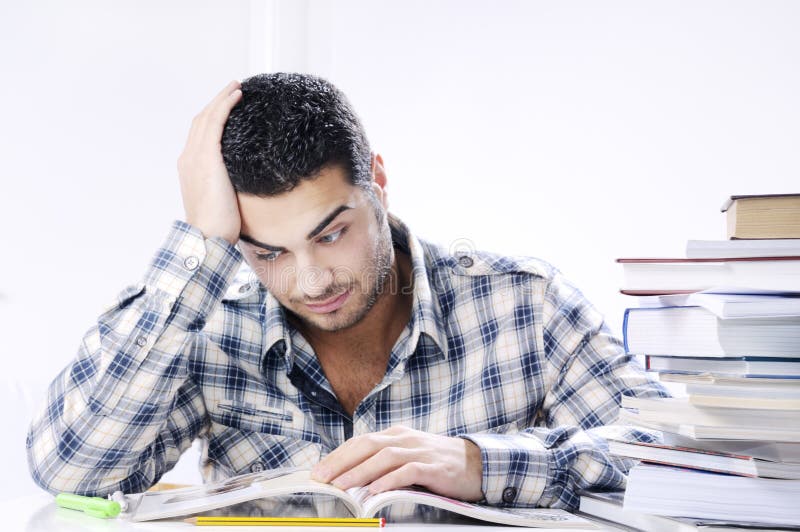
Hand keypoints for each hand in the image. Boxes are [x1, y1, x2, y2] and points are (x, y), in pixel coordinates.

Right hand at [177, 80, 242, 244]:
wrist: (207, 236)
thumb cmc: (218, 227)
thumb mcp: (223, 200)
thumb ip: (228, 185)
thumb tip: (246, 183)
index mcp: (190, 167)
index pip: (200, 134)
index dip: (213, 117)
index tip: (228, 107)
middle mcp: (189, 157)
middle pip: (201, 120)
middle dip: (217, 102)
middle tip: (234, 89)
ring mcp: (195, 156)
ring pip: (208, 117)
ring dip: (222, 98)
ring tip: (237, 87)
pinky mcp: (207, 158)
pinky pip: (215, 123)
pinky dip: (225, 106)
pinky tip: (237, 96)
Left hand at [310, 426, 483, 500]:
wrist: (477, 463)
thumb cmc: (438, 463)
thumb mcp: (409, 456)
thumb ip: (386, 463)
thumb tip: (354, 478)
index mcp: (397, 435)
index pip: (361, 442)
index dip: (338, 455)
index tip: (319, 470)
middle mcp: (406, 439)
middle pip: (367, 445)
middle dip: (341, 461)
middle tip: (322, 477)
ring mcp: (420, 451)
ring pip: (384, 457)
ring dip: (360, 471)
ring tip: (342, 485)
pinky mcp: (433, 467)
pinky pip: (408, 471)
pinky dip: (389, 480)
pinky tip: (375, 490)